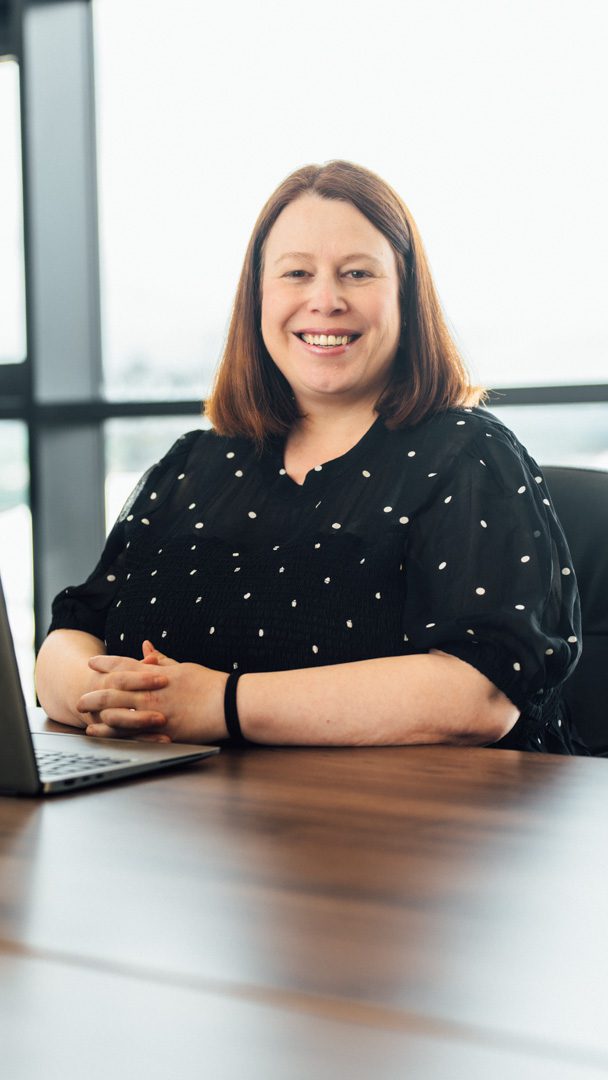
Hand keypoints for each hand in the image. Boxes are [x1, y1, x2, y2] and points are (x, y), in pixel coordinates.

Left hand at [76, 641, 228, 743]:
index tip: (92, 662)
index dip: (106, 663)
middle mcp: (151, 692)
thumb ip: (161, 659)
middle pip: (114, 690)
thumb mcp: (183, 667)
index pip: (125, 665)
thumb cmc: (209, 683)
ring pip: (117, 711)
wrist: (228, 703)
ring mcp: (154, 711)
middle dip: (94, 692)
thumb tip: (146, 645)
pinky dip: (113, 731)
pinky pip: (131, 732)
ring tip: (83, 714)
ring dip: (98, 712)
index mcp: (157, 675)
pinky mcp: (161, 730)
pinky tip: (102, 732)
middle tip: (81, 695)